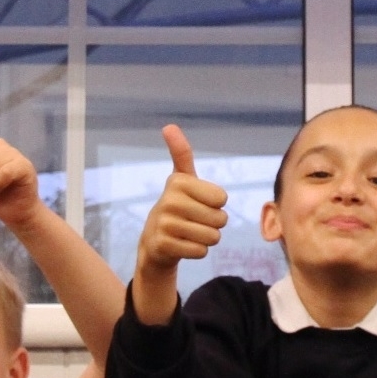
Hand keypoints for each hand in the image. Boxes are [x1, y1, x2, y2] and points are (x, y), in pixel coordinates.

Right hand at [136, 124, 228, 276]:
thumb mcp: (181, 180)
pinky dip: (197, 251)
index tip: (198, 203)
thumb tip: (168, 126)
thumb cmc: (177, 207)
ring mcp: (164, 224)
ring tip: (190, 233)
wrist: (155, 241)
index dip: (216, 204)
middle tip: (195, 221)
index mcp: (178, 182)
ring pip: (212, 237)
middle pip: (220, 219)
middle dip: (214, 224)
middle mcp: (169, 200)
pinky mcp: (164, 246)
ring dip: (207, 239)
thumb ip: (181, 153)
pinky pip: (201, 251)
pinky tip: (183, 245)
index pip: (222, 199)